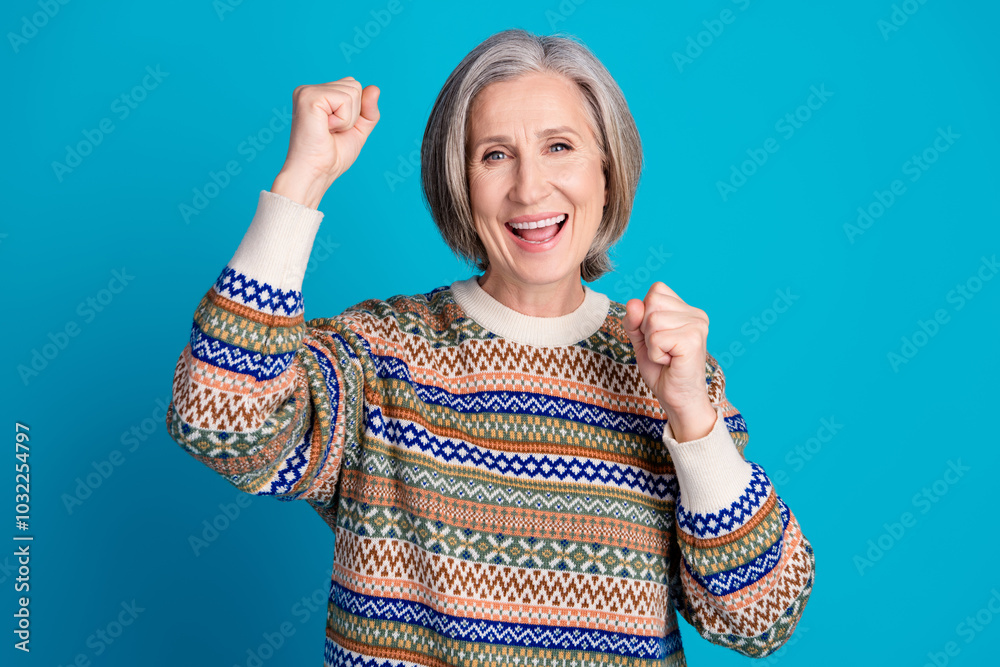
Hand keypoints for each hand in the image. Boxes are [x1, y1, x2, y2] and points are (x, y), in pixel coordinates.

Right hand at [273, 77, 380, 205]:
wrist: (317, 173)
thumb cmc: (332, 157)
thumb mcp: (358, 130)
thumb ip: (368, 110)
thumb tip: (375, 88)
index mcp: (317, 95)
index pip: (353, 86)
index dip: (356, 112)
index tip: (337, 130)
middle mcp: (309, 89)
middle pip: (355, 85)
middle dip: (353, 114)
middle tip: (332, 131)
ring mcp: (307, 91)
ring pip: (352, 91)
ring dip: (348, 119)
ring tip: (328, 131)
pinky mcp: (309, 97)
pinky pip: (345, 99)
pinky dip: (343, 120)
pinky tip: (326, 129)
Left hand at [623, 282, 713, 420]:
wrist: (677, 398)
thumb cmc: (662, 370)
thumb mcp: (641, 339)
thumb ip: (634, 320)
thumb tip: (633, 303)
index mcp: (687, 309)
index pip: (656, 290)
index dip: (645, 315)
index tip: (658, 337)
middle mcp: (696, 314)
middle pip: (651, 303)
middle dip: (646, 330)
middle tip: (662, 349)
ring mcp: (697, 326)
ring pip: (652, 320)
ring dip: (651, 344)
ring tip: (666, 356)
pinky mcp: (693, 340)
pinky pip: (656, 338)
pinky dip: (655, 354)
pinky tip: (669, 362)